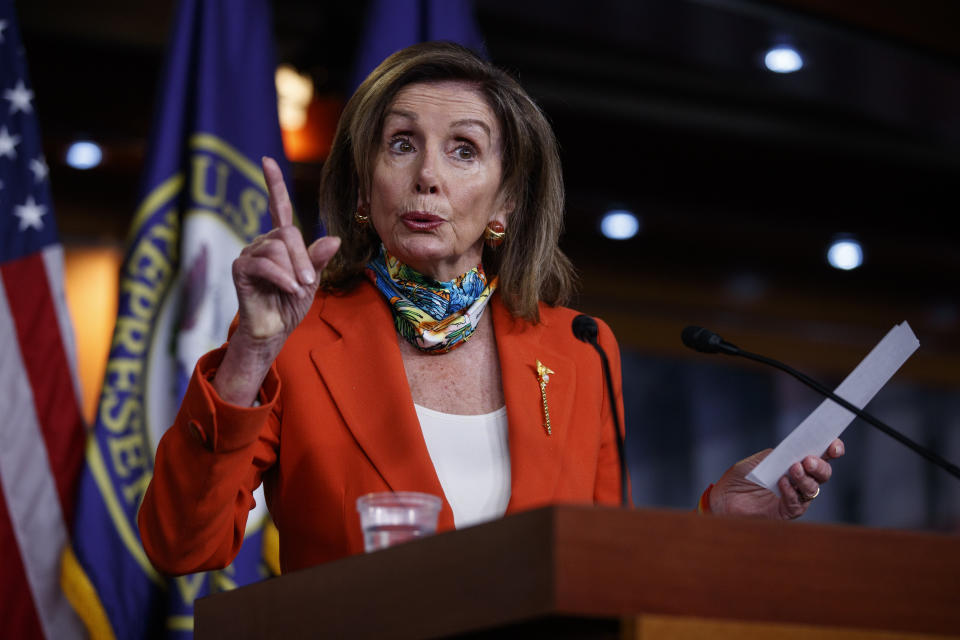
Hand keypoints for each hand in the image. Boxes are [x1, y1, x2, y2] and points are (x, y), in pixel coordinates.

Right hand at [214, 157, 339, 404]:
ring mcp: (249, 254)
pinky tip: (288, 289)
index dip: (273, 183)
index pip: (277, 206)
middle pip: (287, 234)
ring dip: (292, 271)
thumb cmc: (291, 304)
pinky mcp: (240, 268)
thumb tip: (334, 238)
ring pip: (276, 249)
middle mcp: (262, 242)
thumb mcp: (312, 280)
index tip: (267, 160)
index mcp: (280, 242)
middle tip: (309, 282)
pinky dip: (281, 277)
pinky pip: (264, 263)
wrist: (274, 331)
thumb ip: (319, 259)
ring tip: (296, 290)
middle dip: (302, 258)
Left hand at [709, 439, 843, 519]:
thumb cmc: (741, 477)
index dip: (832, 449)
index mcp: (796, 463)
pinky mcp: (786, 512)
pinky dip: (791, 492)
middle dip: (820, 466)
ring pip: (813, 489)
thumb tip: (794, 449)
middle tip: (808, 460)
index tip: (834, 445)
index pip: (821, 456)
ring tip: (793, 469)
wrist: (723, 497)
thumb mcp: (758, 460)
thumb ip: (776, 454)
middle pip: (823, 474)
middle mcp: (800, 480)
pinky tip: (782, 483)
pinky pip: (796, 503)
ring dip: (805, 478)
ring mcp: (795, 496)